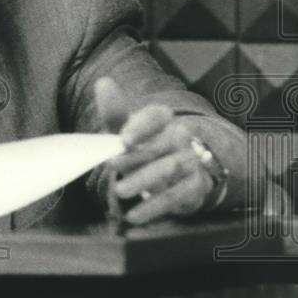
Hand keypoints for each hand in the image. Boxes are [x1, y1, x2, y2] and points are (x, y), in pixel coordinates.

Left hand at [95, 77, 215, 224]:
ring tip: (119, 190)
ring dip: (144, 180)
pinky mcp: (193, 187)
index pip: (157, 115)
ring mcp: (190, 162)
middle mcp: (180, 138)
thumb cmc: (141, 147)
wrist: (172, 175)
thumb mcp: (125, 131)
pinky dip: (153, 207)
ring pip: (171, 168)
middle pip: (162, 144)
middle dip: (136, 156)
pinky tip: (133, 214)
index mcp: (163, 120)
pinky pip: (175, 197)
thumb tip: (103, 82)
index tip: (123, 139)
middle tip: (112, 165)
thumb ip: (114, 111)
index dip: (141, 125)